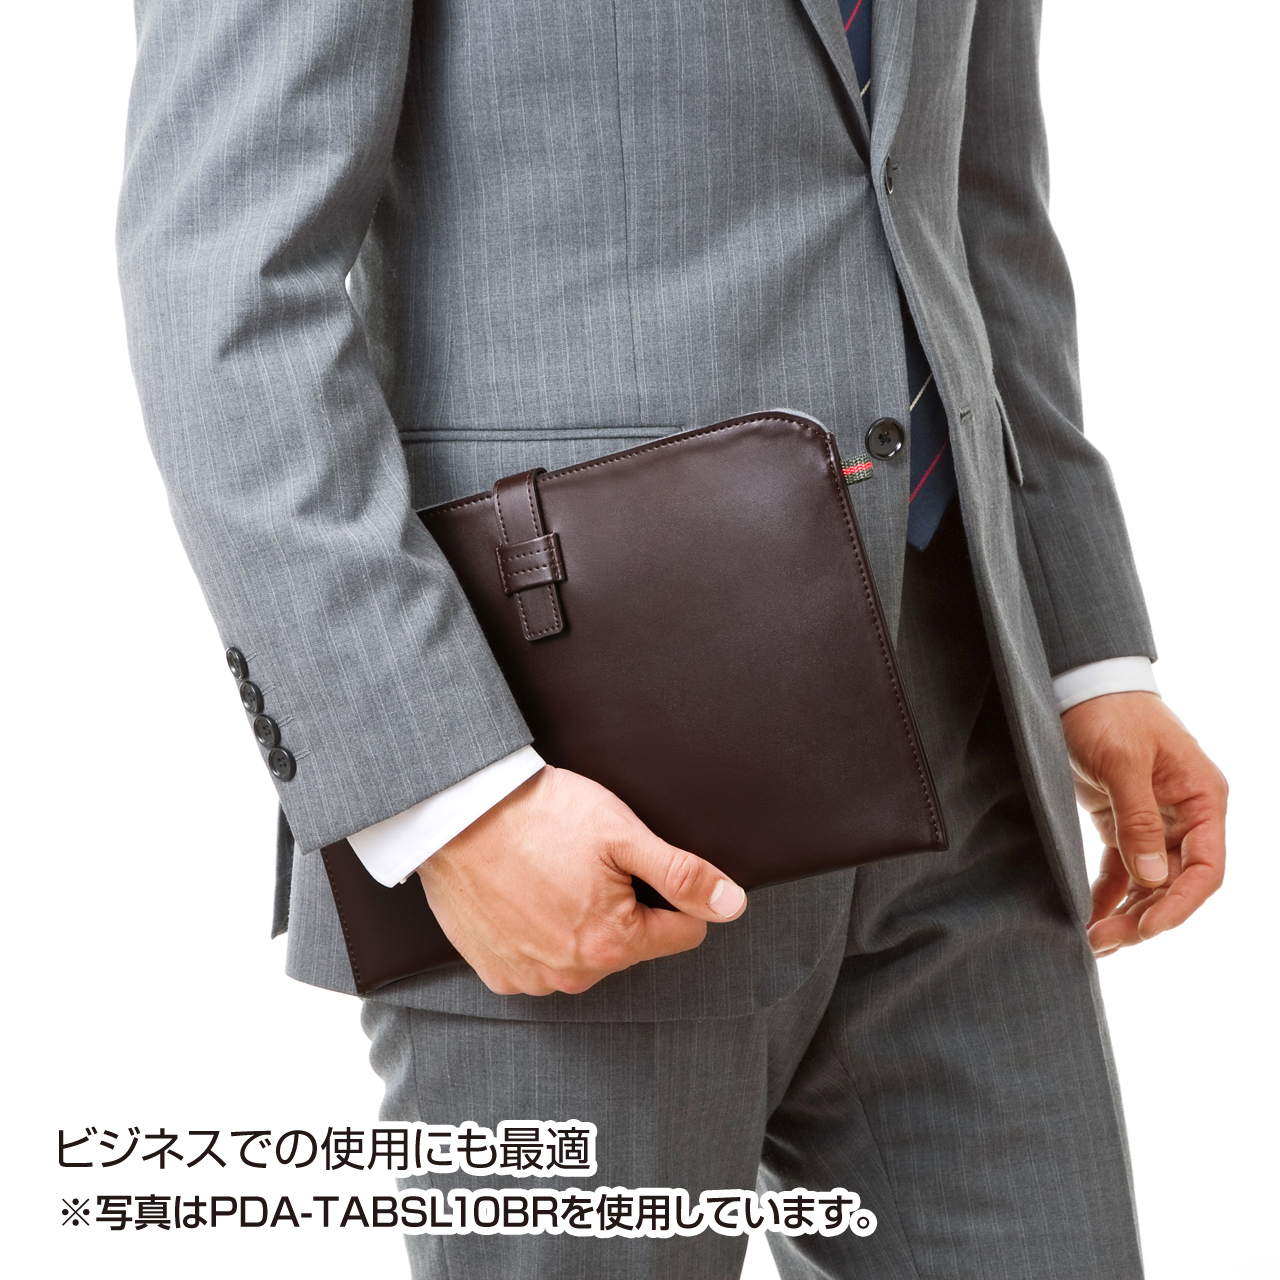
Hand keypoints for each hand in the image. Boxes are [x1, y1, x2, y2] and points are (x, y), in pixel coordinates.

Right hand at [417, 766, 746, 995]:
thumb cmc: (541, 815)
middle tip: (588, 863)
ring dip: (579, 923)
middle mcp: (573, 975)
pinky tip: (524, 895)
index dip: (669, 894)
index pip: (683, 933)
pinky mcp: (496, 972)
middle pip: (631, 946)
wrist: (458, 813)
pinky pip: (539, 961)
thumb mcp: (624, 835)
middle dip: (623, 908)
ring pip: (585, 956)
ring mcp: (531, 978)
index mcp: (614, 945)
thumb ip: (683, 876)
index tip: (635, 864)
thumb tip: (733, 905)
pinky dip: (538, 934)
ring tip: (552, 874)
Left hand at [1061, 691, 1225, 957]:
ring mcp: (1155, 820)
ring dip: (1127, 913)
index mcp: (1202, 798)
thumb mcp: (1122, 761)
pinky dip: (1109, 894)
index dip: (1181, 905)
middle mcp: (1186, 814)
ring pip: (1150, 882)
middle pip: (1177, 883)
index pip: (1206, 868)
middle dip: (1146, 917)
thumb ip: (1138, 818)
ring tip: (1094, 941)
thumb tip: (1153, 879)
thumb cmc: (1107, 712)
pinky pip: (1123, 868)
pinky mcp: (1122, 820)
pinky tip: (1090, 918)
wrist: (1077, 684)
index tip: (1148, 929)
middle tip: (1106, 941)